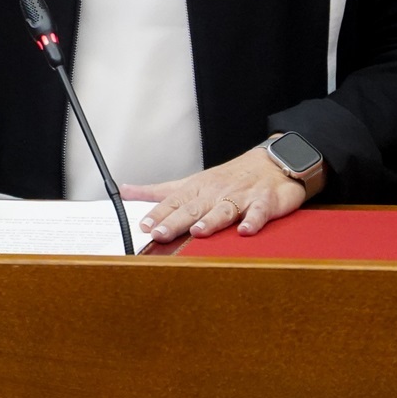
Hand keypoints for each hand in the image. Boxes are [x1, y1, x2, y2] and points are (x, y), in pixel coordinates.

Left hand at [122, 147, 317, 242]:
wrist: (271, 163)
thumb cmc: (228, 177)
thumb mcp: (190, 182)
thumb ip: (158, 191)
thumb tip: (125, 191)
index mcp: (197, 189)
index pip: (173, 202)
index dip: (158, 214)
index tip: (144, 226)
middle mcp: (215, 193)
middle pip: (193, 208)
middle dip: (175, 221)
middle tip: (160, 234)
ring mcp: (240, 197)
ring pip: (223, 210)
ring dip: (210, 221)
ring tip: (197, 231)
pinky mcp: (263, 202)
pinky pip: (258, 213)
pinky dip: (252, 221)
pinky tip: (245, 230)